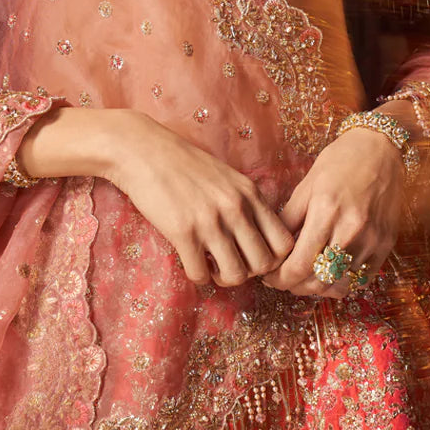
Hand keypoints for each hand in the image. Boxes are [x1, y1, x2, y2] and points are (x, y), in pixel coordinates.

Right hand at [99, 110, 295, 287]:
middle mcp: (236, 208)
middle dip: (249, 272)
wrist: (145, 152)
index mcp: (250, 194)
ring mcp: (210, 221)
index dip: (273, 259)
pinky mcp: (182, 232)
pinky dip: (198, 276)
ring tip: (211, 265)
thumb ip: (247, 203)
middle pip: (263, 264)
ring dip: (223, 277)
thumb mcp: (228, 178)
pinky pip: (201, 274)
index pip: (284, 242)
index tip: (254, 257)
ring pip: (236, 275)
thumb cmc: (184, 166)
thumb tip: (259, 237)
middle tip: (231, 263)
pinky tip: (191, 262)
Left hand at [259, 127, 404, 298]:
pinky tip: (332, 270)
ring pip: (340, 286)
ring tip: (307, 276)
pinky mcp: (386, 244)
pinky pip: (361, 280)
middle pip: (317, 282)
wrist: (380, 149)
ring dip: (319, 287)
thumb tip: (273, 251)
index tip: (271, 276)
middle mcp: (351, 230)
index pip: (298, 267)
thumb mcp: (306, 186)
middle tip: (285, 278)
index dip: (279, 279)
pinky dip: (343, 282)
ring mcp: (372, 240)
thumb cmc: (339, 162)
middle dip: (295, 286)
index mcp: (325, 212)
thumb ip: (289, 220)